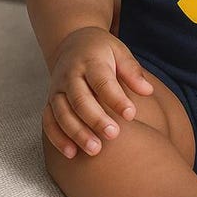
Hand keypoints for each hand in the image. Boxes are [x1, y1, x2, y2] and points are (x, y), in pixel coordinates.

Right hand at [43, 26, 152, 158]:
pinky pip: (48, 121)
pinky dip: (57, 138)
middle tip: (113, 135)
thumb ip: (132, 72)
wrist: (74, 43)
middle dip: (96, 119)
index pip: (103, 82)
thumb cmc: (103, 51)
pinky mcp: (49, 102)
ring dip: (77, 133)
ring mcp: (57, 89)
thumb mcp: (120, 52)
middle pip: (80, 100)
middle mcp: (70, 75)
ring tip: (95, 150)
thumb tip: (148, 90)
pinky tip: (71, 153)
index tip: (131, 115)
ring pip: (62, 113)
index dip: (116, 99)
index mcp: (91, 61)